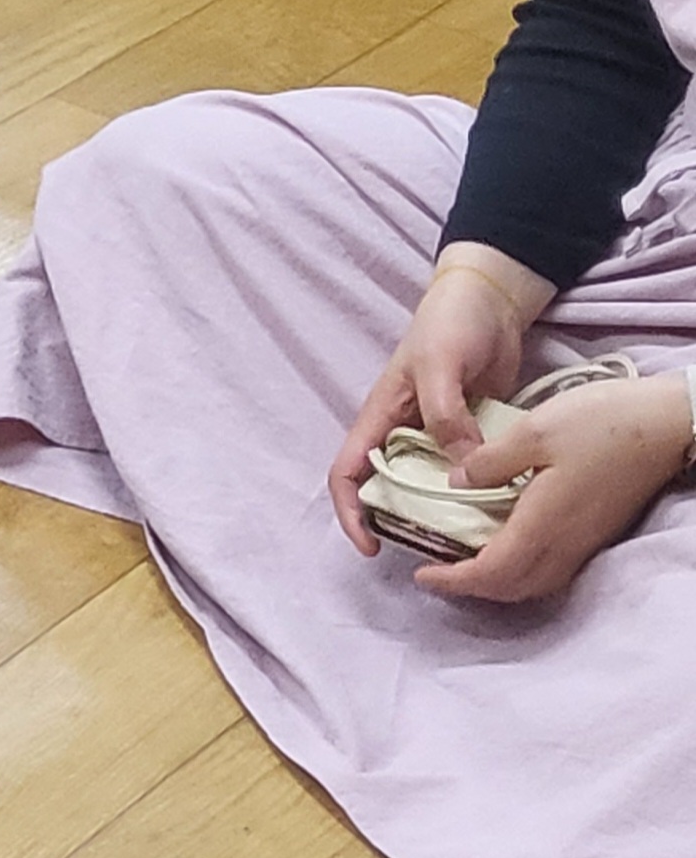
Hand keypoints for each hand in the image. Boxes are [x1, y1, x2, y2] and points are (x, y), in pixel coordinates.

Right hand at [328, 248, 550, 555]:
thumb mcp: (441, 365)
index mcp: (381, 416)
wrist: (492, 301)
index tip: (371, 547)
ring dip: (448, 514)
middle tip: (438, 556)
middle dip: (403, 525)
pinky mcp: (474, 436)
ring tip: (476, 542)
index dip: (350, 512)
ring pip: (434, 489)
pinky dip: (483, 495)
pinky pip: (472, 475)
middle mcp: (406, 434)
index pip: (349, 472)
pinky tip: (506, 511)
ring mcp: (441, 437)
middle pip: (391, 491)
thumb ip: (445, 415)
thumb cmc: (451, 324)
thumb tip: (459, 472)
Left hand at [421, 371, 692, 602]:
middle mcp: (567, 543)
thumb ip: (490, 462)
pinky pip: (553, 566)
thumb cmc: (601, 423)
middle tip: (437, 570)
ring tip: (465, 559)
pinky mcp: (597, 530)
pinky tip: (506, 540)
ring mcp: (586, 540)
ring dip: (498, 579)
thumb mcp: (533, 430)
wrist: (666, 426)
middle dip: (471, 587)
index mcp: (545, 523)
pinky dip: (522, 566)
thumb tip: (455, 483)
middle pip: (513, 586)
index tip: (423, 574)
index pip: (494, 572)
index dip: (456, 580)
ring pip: (536, 581)